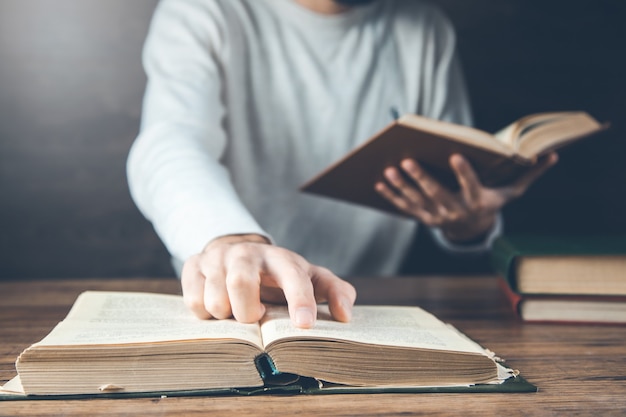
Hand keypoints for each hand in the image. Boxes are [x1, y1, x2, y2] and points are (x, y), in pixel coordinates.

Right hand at [181, 234, 355, 327]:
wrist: (238, 252)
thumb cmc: (279, 275)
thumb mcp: (310, 278)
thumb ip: (335, 291)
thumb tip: (345, 315)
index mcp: (280, 258)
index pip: (292, 276)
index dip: (300, 299)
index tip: (304, 324)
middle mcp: (246, 253)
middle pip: (240, 284)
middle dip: (247, 312)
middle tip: (256, 319)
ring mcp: (217, 257)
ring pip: (214, 298)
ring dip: (227, 316)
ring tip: (237, 312)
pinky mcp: (193, 265)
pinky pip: (194, 301)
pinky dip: (206, 314)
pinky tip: (218, 308)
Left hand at [374, 152, 557, 241]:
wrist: (473, 229)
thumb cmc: (492, 202)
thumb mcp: (511, 192)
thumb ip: (528, 175)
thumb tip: (552, 156)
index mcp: (476, 202)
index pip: (470, 187)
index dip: (464, 173)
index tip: (456, 156)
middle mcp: (455, 211)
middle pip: (436, 195)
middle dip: (421, 178)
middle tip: (407, 160)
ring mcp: (437, 217)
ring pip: (417, 201)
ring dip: (402, 186)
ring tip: (389, 170)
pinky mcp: (423, 218)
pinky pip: (405, 207)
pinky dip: (392, 196)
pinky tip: (379, 183)